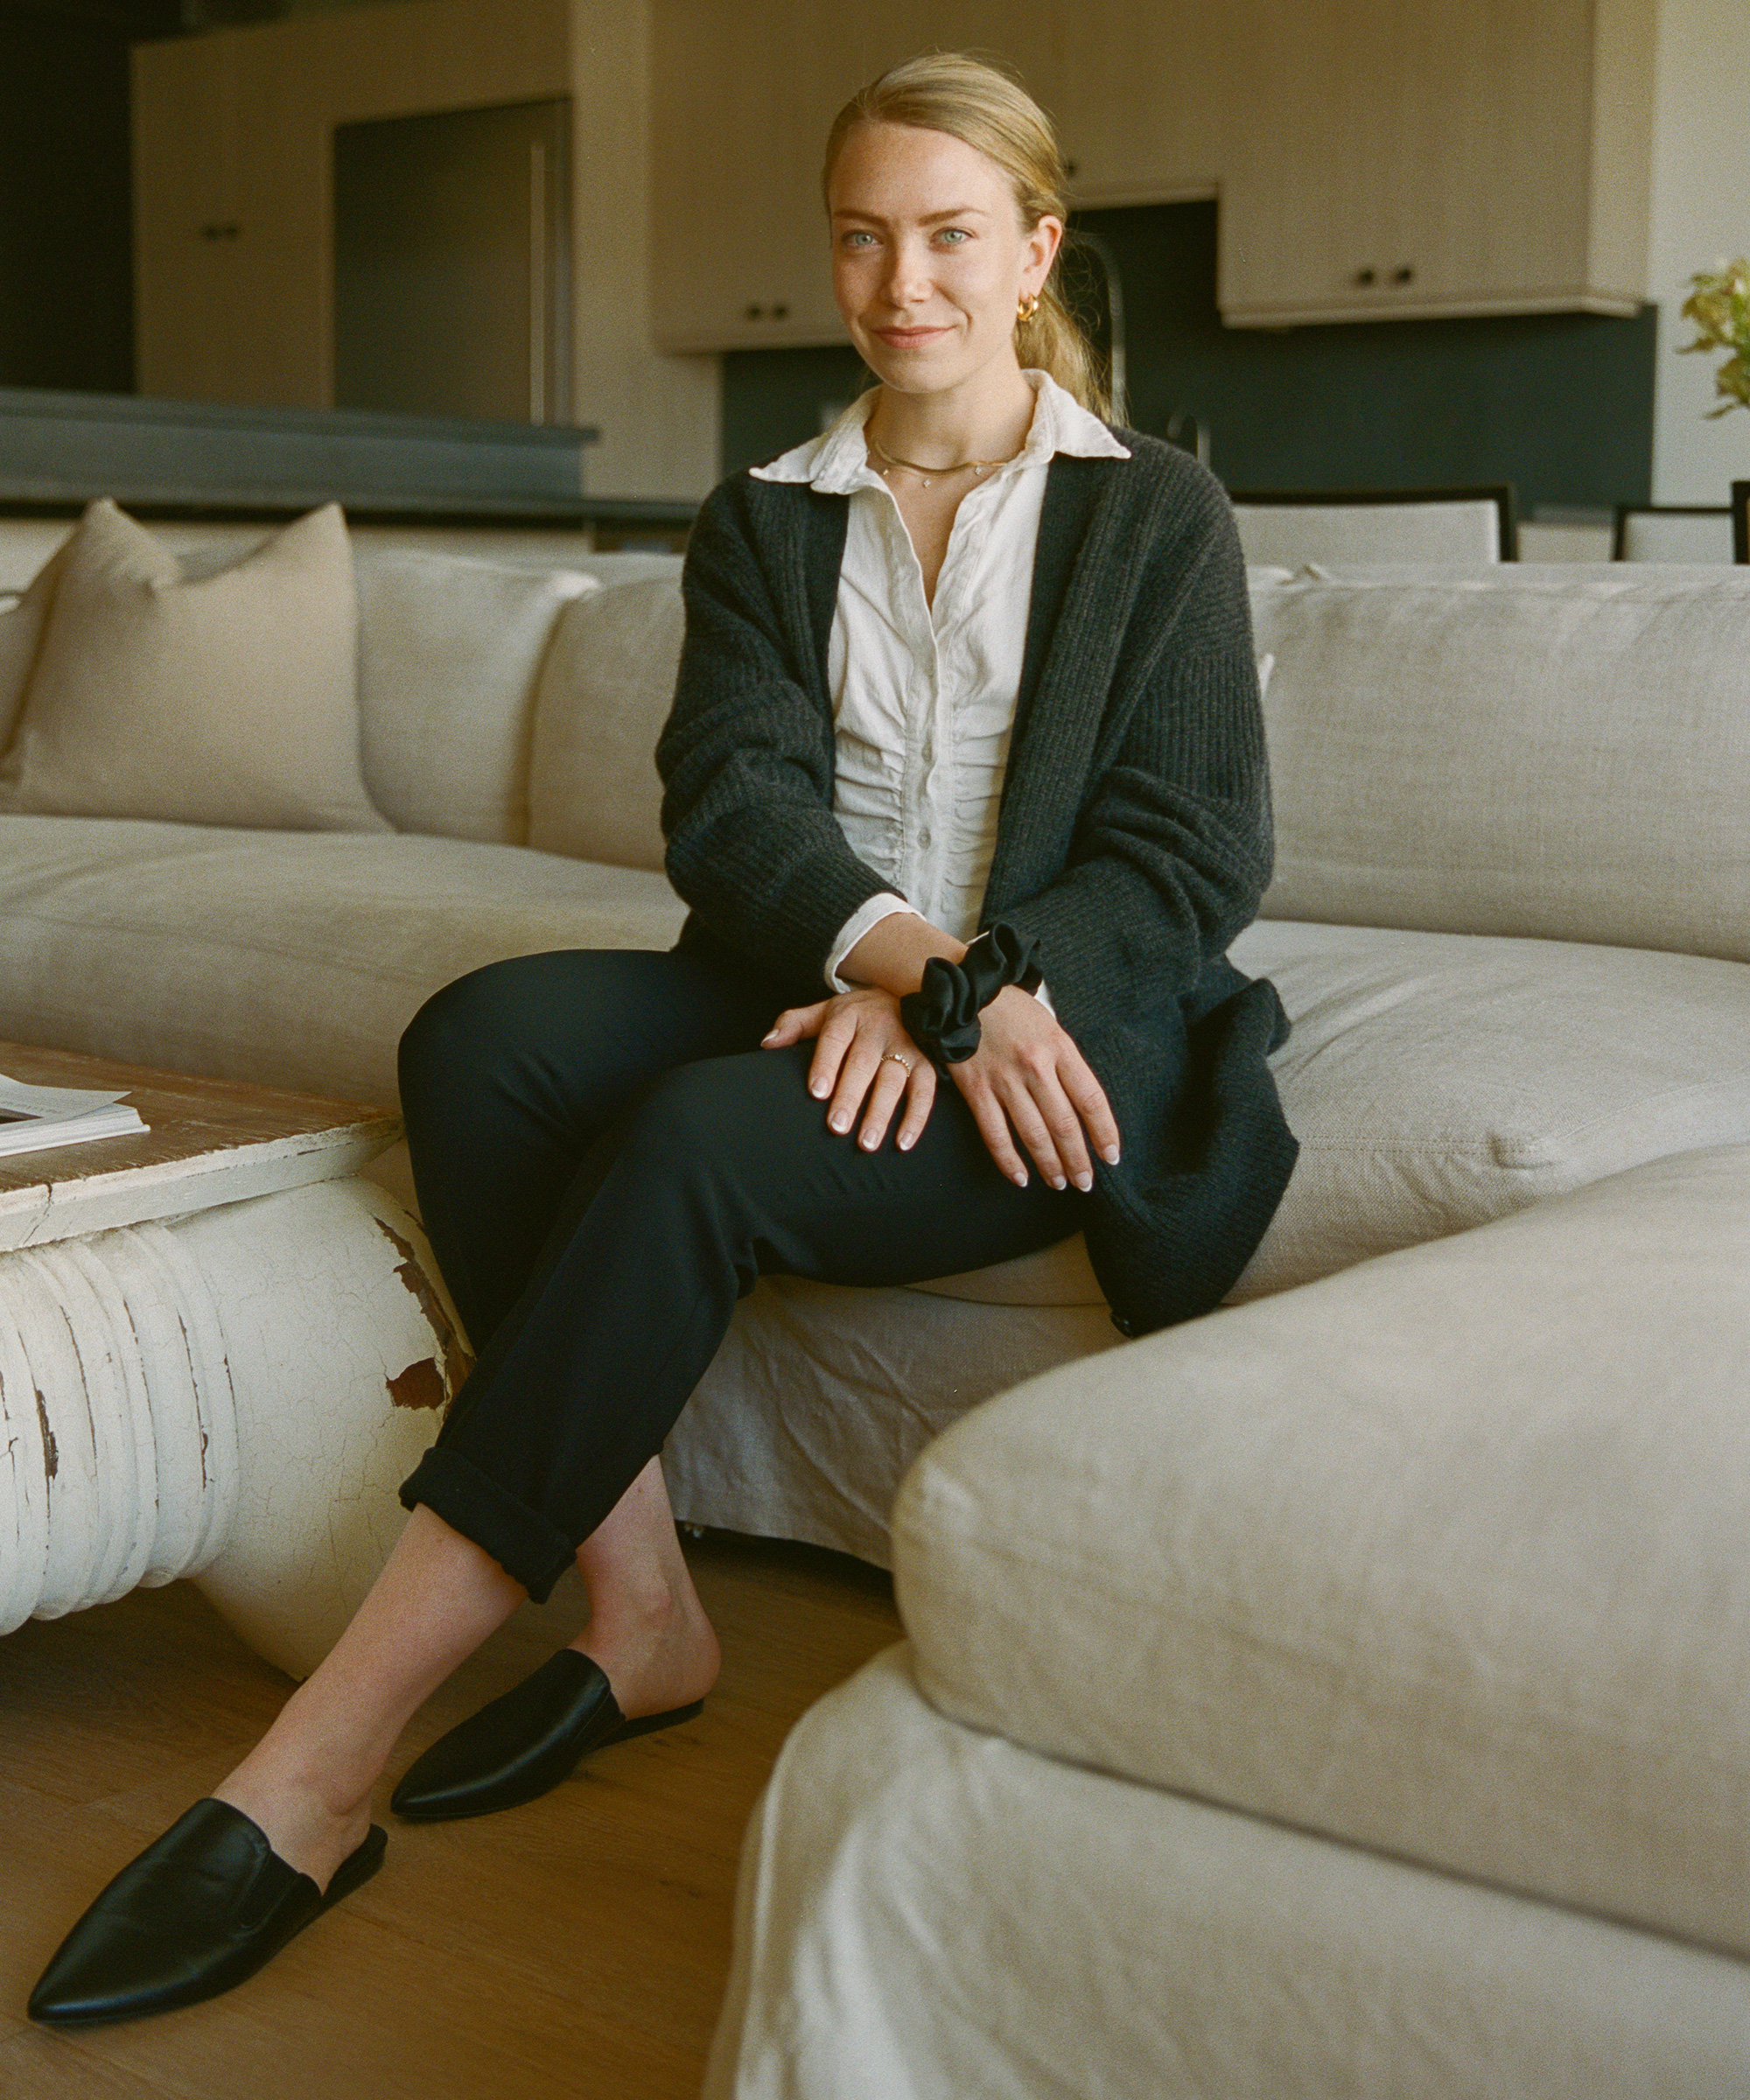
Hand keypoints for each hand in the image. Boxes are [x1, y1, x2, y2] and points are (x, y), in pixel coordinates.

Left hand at [761, 988, 937, 1152]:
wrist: (900, 994)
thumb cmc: (855, 1014)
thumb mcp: (824, 1011)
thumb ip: (794, 1024)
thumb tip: (768, 1044)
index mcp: (849, 1015)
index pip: (835, 1038)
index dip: (826, 1064)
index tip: (817, 1092)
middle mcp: (878, 1028)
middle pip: (863, 1062)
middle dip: (850, 1096)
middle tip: (837, 1127)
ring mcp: (905, 1044)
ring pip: (894, 1078)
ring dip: (881, 1112)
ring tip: (867, 1142)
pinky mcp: (926, 1059)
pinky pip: (925, 1088)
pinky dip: (916, 1116)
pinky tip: (902, 1141)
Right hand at [948, 986, 1120, 1191]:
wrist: (962, 991)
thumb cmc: (1011, 1009)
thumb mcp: (1050, 1025)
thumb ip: (1065, 1062)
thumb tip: (1082, 1104)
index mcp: (1060, 1048)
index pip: (1091, 1100)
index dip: (1104, 1133)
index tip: (1111, 1157)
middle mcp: (1035, 1067)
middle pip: (1064, 1124)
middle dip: (1078, 1160)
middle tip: (1085, 1182)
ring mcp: (1004, 1080)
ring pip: (1033, 1134)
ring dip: (1049, 1165)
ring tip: (1060, 1183)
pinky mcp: (976, 1089)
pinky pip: (995, 1134)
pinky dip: (1009, 1161)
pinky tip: (1021, 1177)